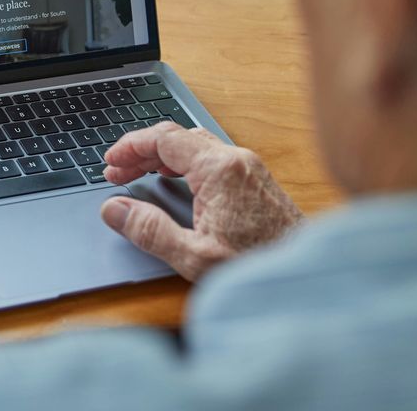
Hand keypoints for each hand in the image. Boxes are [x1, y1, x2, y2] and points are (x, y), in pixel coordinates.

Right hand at [100, 122, 302, 280]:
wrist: (306, 278)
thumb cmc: (259, 267)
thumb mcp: (194, 256)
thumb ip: (149, 231)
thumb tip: (114, 210)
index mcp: (220, 169)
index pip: (164, 138)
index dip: (131, 147)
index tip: (110, 162)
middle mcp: (237, 160)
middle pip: (178, 138)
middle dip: (142, 151)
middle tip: (116, 172)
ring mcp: (249, 168)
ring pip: (195, 145)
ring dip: (162, 156)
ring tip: (137, 174)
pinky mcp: (255, 180)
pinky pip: (210, 156)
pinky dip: (182, 162)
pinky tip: (172, 179)